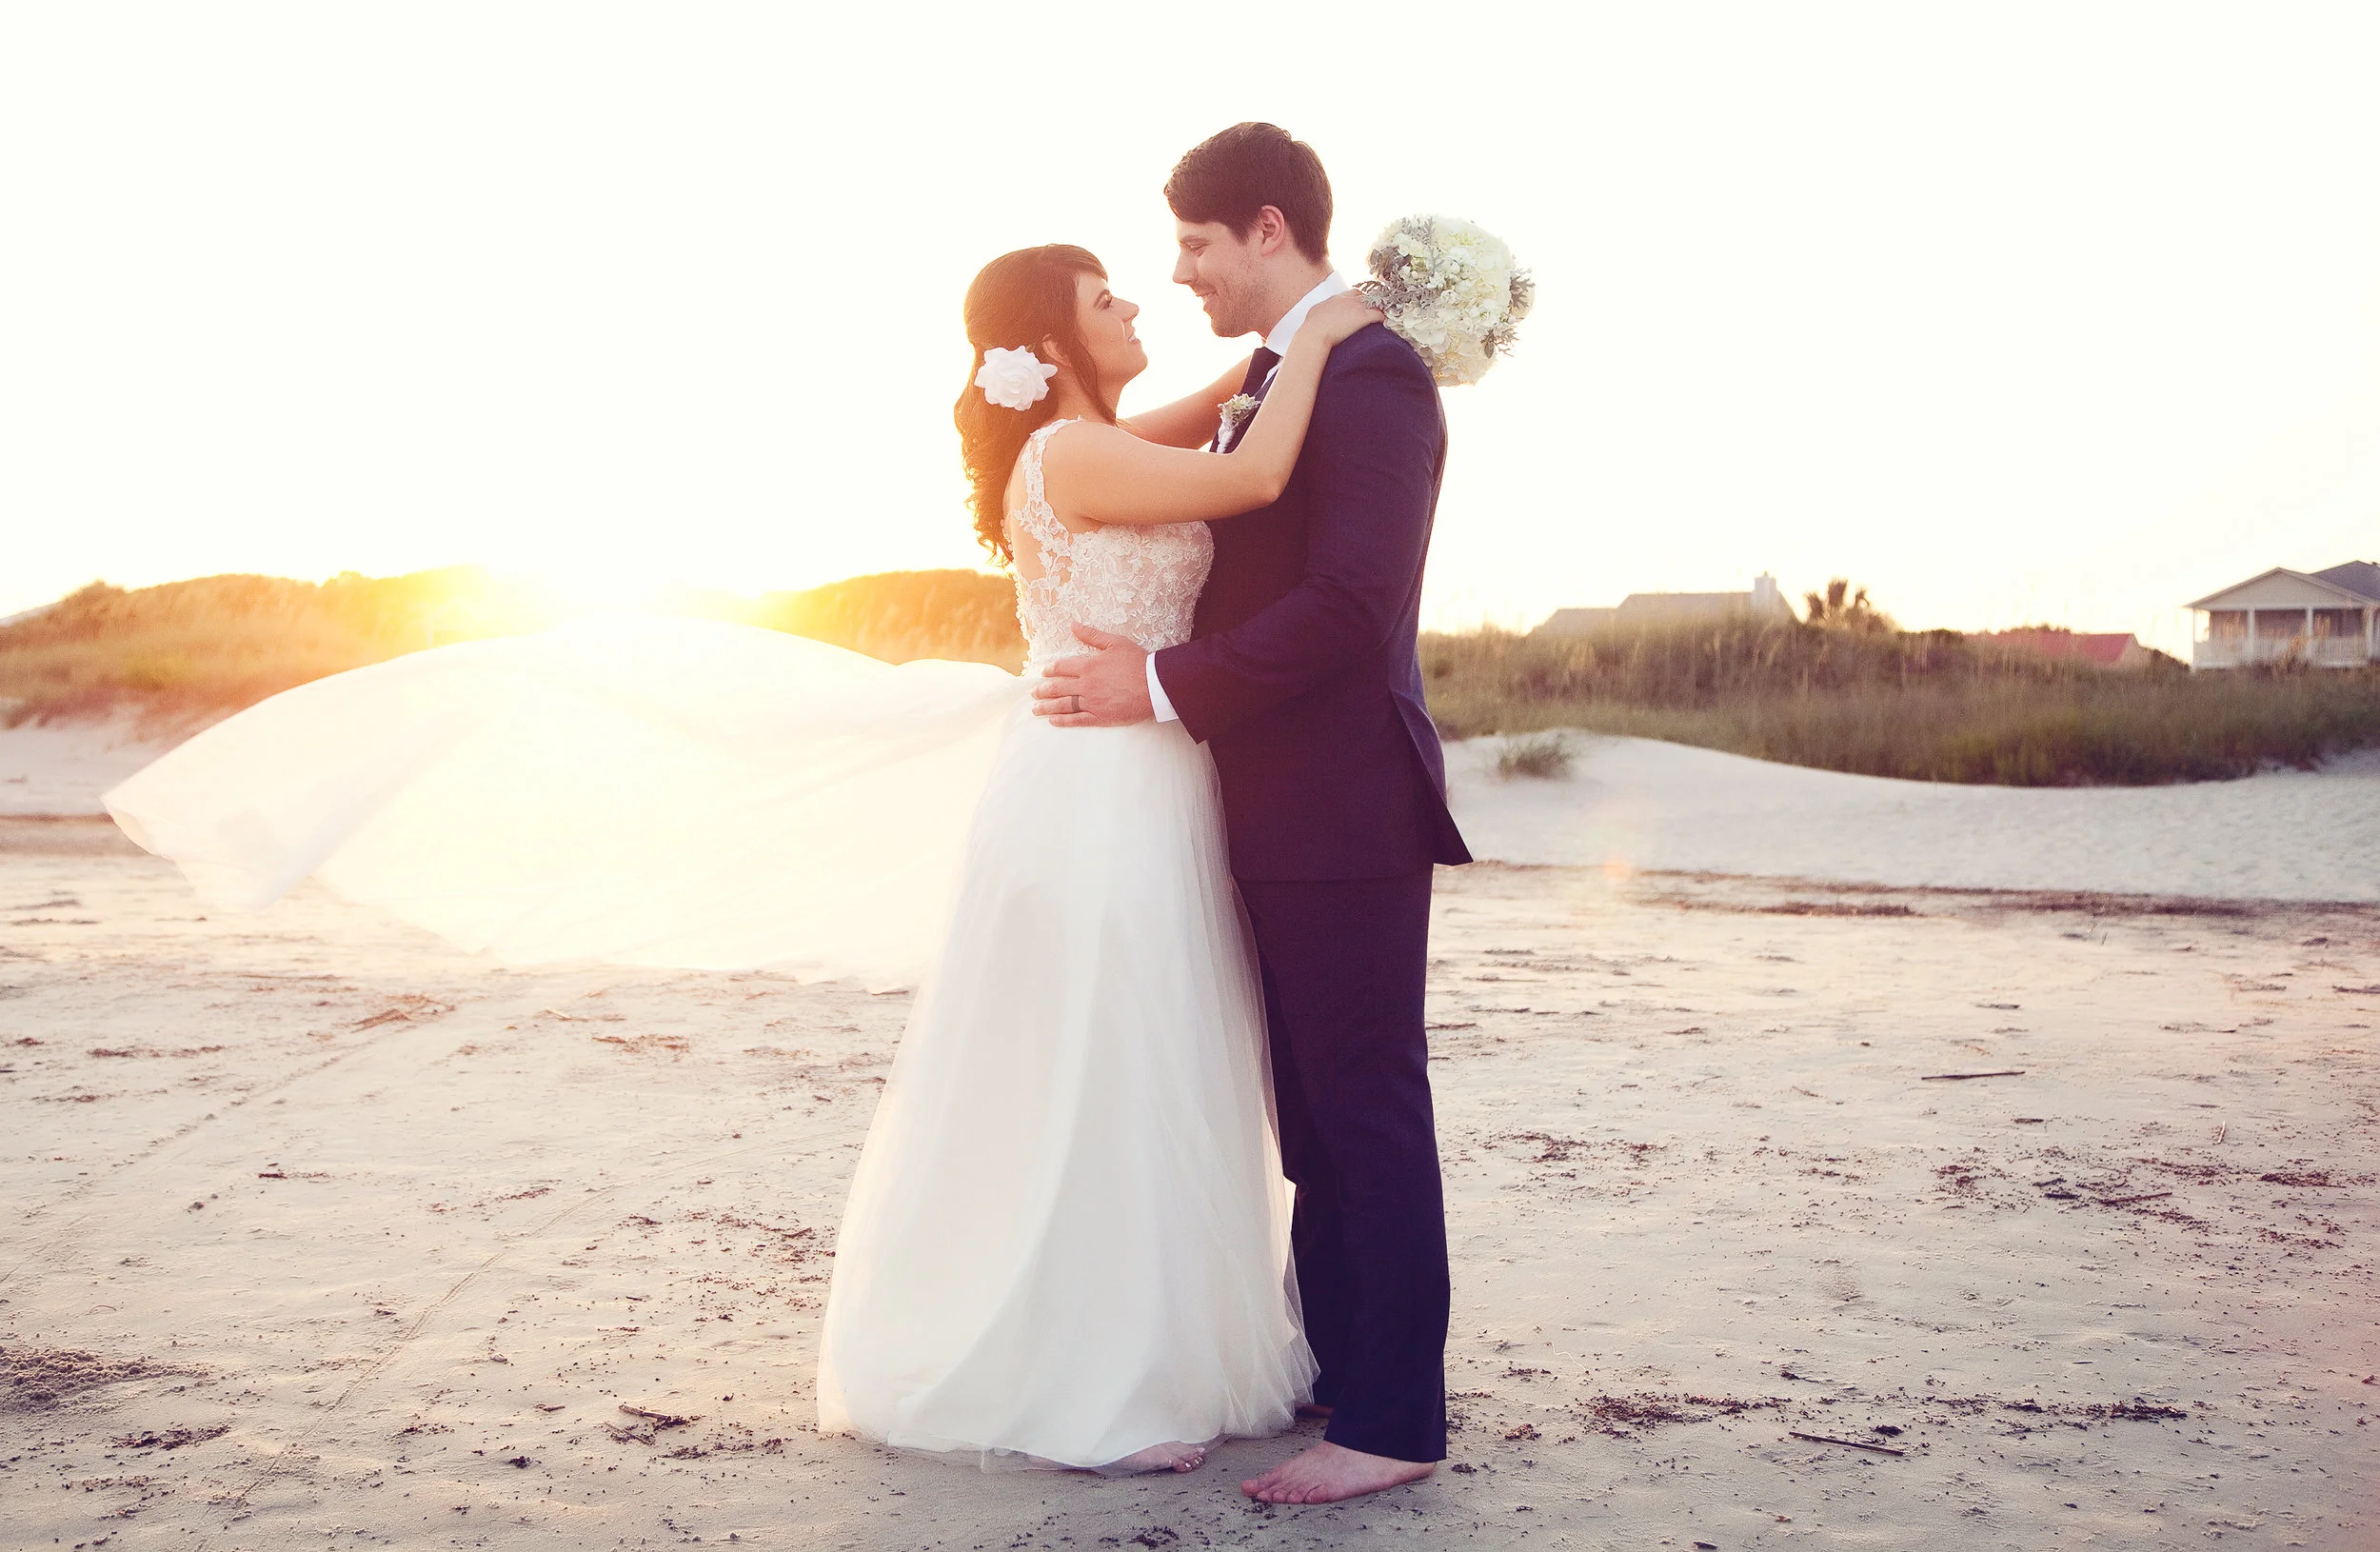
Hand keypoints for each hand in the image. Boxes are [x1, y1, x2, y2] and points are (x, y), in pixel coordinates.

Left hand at [1030, 624, 1153, 726]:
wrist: (1155, 685)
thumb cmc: (1138, 662)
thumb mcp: (1115, 642)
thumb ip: (1092, 635)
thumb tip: (1072, 624)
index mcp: (1088, 665)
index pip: (1062, 667)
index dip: (1050, 670)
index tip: (1043, 673)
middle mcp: (1086, 685)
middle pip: (1058, 687)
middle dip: (1043, 690)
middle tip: (1034, 692)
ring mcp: (1092, 702)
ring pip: (1063, 705)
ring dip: (1047, 707)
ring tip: (1035, 709)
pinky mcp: (1100, 717)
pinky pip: (1077, 720)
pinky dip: (1063, 721)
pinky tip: (1053, 721)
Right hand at [1301, 290, 1385, 347]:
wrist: (1314, 334)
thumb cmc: (1311, 329)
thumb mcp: (1314, 315)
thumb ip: (1320, 312)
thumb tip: (1318, 316)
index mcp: (1334, 299)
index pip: (1351, 293)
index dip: (1358, 298)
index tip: (1360, 304)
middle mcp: (1346, 300)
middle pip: (1363, 296)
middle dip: (1370, 301)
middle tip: (1374, 307)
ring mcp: (1355, 307)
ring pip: (1373, 303)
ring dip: (1378, 308)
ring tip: (1382, 314)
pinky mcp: (1363, 317)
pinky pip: (1378, 314)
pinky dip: (1382, 317)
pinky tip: (1384, 322)